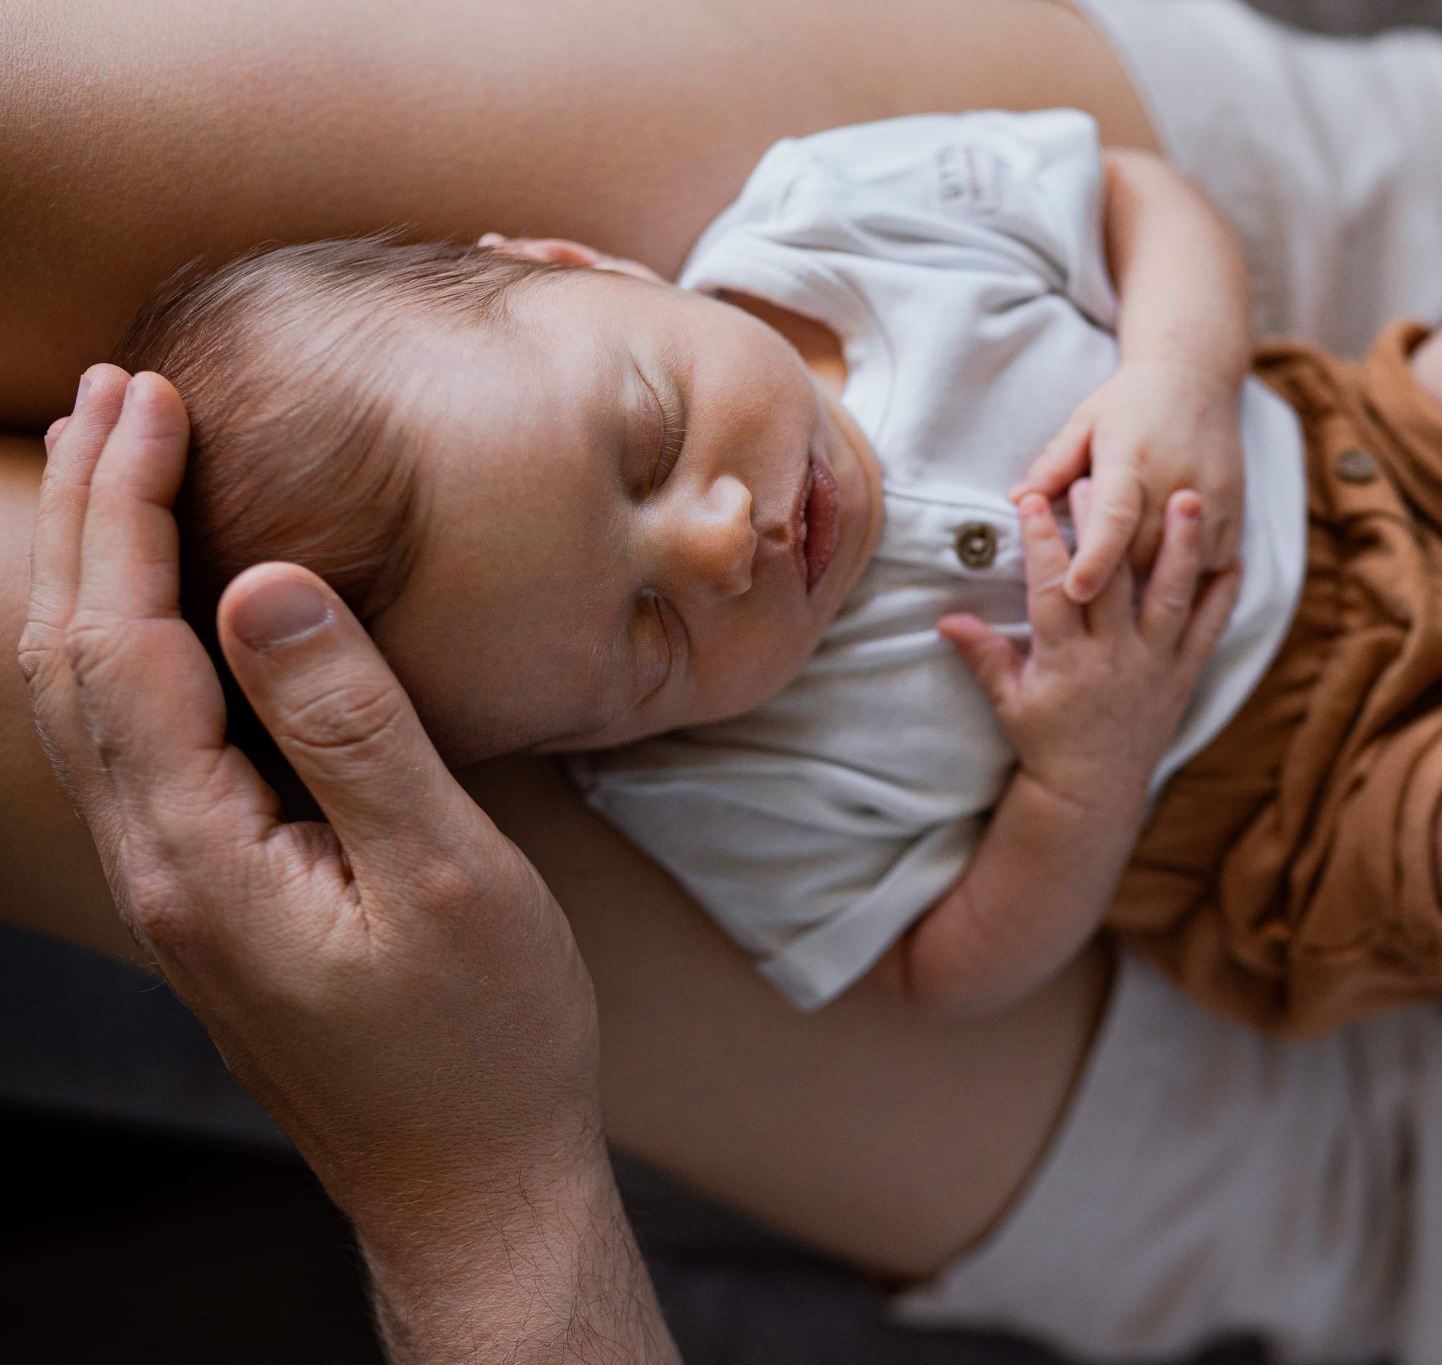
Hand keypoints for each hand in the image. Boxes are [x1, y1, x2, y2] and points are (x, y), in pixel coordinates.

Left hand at [18, 368, 659, 1352]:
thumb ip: (351, 727)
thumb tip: (265, 585)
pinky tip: (163, 605)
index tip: (153, 399)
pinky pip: (132, 741)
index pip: (123, 644)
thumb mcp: (446, 874)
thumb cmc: (482, 1041)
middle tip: (115, 392)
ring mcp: (179, 884)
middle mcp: (160, 864)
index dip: (129, 511)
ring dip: (92, 569)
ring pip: (88, 700)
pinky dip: (126, 640)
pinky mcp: (214, 894)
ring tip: (112, 465)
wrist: (467, 1178)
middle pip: (73, 659)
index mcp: (201, 853)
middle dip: (89, 515)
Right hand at [938, 490, 1238, 813]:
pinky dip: (1223, 596)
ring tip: (1189, 499)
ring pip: (1170, 596)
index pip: (1051, 589)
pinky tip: (1235, 556)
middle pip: (1111, 579)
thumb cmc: (1046, 744)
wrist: (1093, 795)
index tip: (1035, 498)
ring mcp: (1153, 666)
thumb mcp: (1008, 701)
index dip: (1043, 542)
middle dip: (1107, 523)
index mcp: (1065, 660)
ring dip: (1180, 546)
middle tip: (1105, 472)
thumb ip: (982, 655)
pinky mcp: (1182, 677)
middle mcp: (1112, 658)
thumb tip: (945, 617)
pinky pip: (1208, 631)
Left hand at [1010, 359, 1244, 602]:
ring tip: (1132, 543)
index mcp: (1129, 459)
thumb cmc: (1128, 406)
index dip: (1095, 558)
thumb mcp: (1084, 424)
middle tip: (1094, 555)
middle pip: (1137, 556)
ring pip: (1170, 567)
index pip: (1113, 518)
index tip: (1076, 591)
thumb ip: (1053, 465)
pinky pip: (1202, 567)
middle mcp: (1174, 481)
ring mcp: (1210, 502)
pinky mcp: (1234, 519)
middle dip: (1111, 569)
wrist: (1195, 380)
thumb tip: (1016, 500)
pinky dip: (1181, 567)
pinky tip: (1165, 544)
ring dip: (1145, 570)